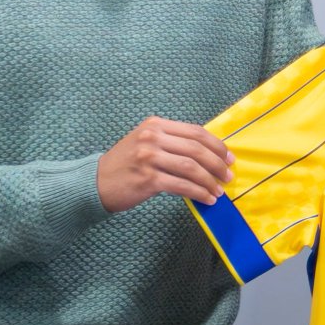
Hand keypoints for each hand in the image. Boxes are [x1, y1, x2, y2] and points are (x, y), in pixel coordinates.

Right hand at [96, 116, 231, 211]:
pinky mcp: (147, 179)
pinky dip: (198, 192)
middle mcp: (152, 137)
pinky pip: (181, 185)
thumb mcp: (145, 143)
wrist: (95, 183)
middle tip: (228, 176)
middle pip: (196, 148)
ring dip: (210, 180)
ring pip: (191, 167)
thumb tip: (207, 154)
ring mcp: (149, 157)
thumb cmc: (125, 165)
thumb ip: (171, 142)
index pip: (195, 132)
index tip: (228, 157)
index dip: (216, 145)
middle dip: (217, 163)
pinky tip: (206, 199)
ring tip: (219, 191)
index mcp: (155, 125)